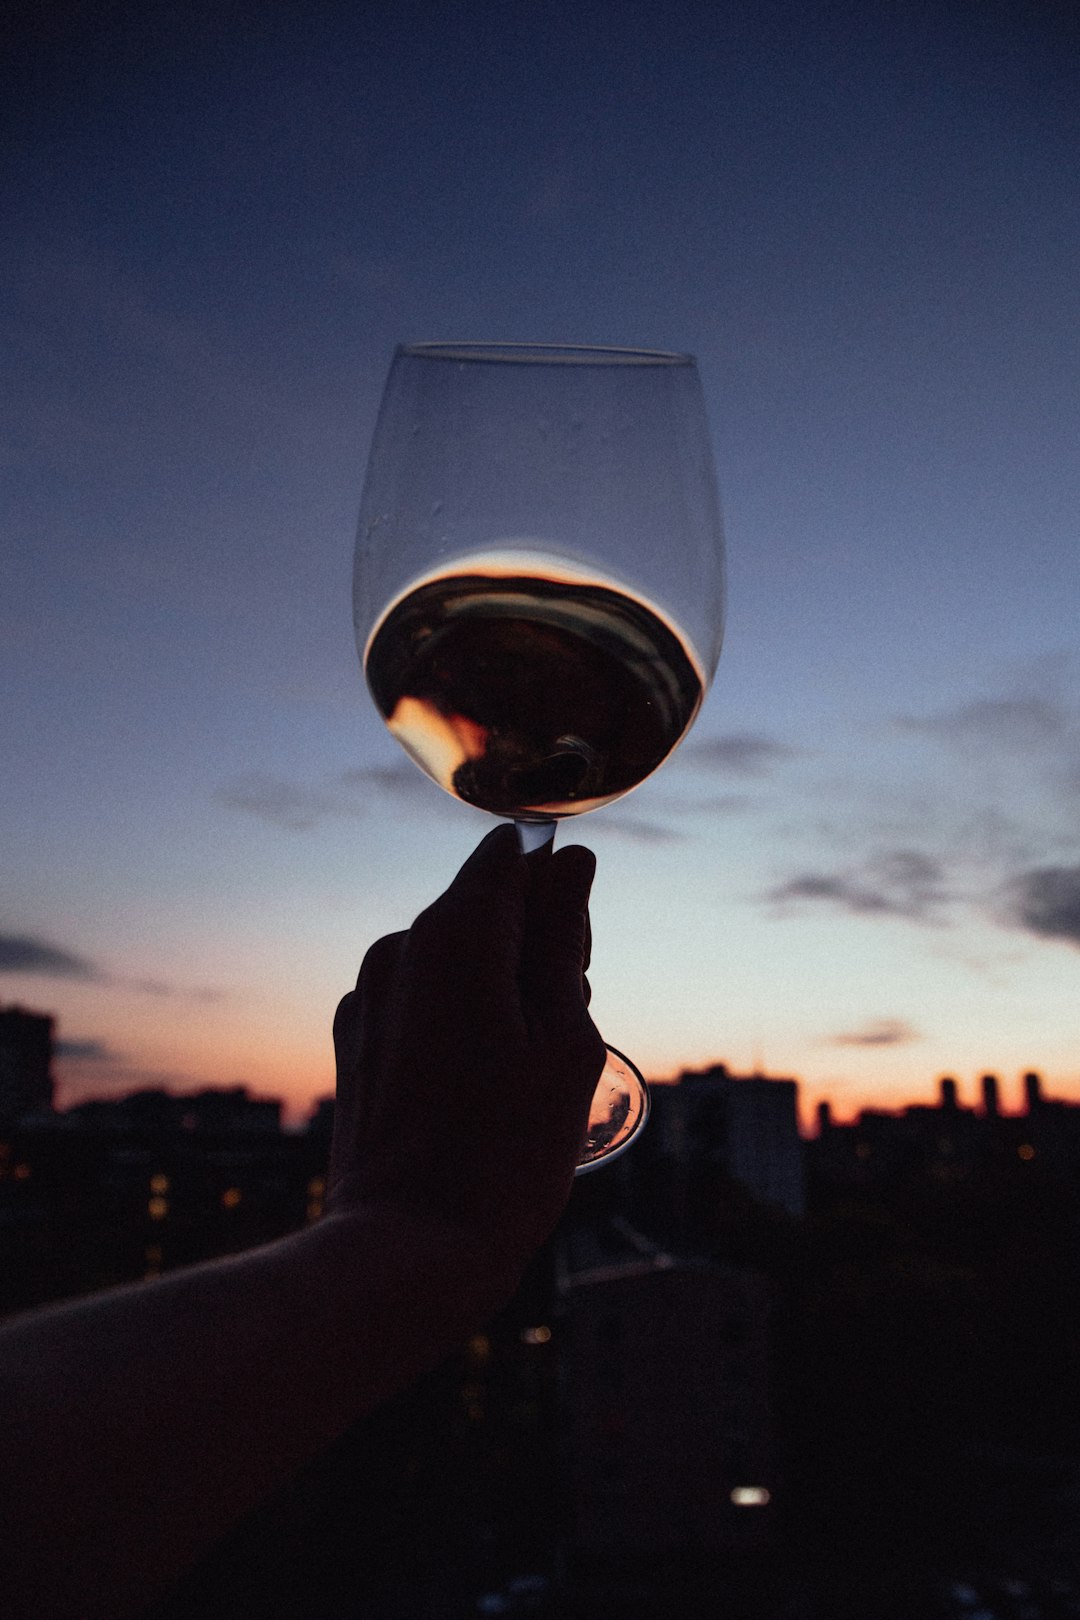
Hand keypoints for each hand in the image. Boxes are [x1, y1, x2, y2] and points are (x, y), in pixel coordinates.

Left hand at [328, 825, 605, 1265]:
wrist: (409, 1251)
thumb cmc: (505, 1153)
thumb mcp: (565, 1039)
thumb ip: (564, 940)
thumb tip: (571, 864)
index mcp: (455, 936)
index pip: (511, 859)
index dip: (559, 898)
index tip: (578, 965)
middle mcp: (399, 949)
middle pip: (484, 909)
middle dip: (532, 952)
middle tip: (559, 1039)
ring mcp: (368, 995)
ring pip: (455, 960)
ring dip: (499, 993)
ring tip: (520, 1081)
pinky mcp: (355, 1040)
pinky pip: (423, 1003)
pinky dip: (459, 1027)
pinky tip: (477, 1097)